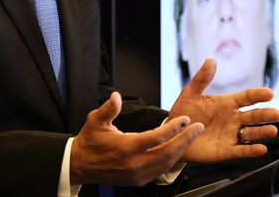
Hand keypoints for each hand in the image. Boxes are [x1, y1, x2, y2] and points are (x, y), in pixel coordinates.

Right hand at [70, 92, 203, 185]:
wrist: (80, 165)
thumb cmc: (90, 142)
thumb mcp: (95, 121)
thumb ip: (108, 108)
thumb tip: (116, 96)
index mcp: (126, 148)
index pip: (156, 138)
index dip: (173, 128)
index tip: (185, 119)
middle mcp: (134, 163)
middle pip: (168, 152)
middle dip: (185, 139)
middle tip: (198, 128)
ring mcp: (137, 174)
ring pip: (166, 163)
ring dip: (181, 150)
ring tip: (192, 137)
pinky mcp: (138, 180)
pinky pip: (160, 170)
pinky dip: (172, 160)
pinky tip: (178, 150)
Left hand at [169, 58, 278, 162]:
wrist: (174, 134)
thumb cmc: (183, 112)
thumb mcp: (190, 93)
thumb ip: (201, 78)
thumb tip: (211, 60)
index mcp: (227, 103)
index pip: (247, 97)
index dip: (258, 95)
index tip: (270, 93)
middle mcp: (233, 119)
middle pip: (254, 116)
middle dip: (266, 114)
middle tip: (277, 113)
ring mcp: (231, 134)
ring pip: (251, 133)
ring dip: (262, 132)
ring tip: (272, 130)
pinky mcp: (226, 150)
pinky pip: (242, 151)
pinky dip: (252, 151)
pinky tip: (261, 149)